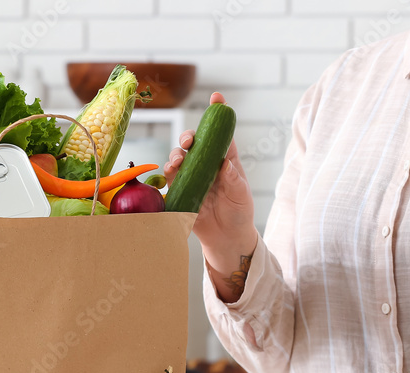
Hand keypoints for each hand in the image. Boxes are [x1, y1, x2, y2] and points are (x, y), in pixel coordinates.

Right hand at [165, 92, 257, 302]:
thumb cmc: (239, 214)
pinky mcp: (180, 191)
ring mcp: (191, 177)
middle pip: (194, 143)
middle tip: (189, 141)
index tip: (217, 97)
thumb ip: (233, 180)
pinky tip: (171, 171)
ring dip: (176, 154)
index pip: (221, 134)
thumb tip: (225, 164)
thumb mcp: (240, 196)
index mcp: (225, 160)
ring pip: (179, 157)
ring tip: (178, 160)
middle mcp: (206, 165)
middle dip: (188, 136)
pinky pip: (171, 178)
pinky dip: (169, 171)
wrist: (227, 239)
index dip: (218, 114)